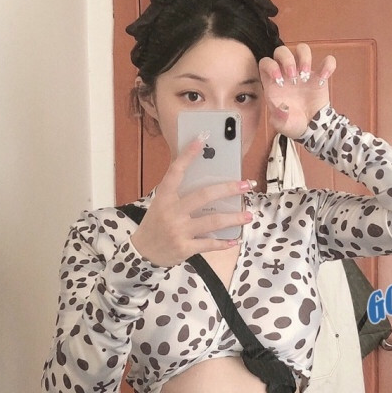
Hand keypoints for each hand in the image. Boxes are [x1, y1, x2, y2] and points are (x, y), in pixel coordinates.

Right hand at [130, 135, 254, 266]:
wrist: (142, 253)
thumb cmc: (156, 224)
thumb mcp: (162, 205)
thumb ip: (180, 194)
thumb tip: (211, 183)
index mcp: (164, 197)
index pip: (175, 171)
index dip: (188, 155)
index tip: (202, 139)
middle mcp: (171, 212)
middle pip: (204, 196)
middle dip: (228, 189)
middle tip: (246, 184)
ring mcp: (178, 230)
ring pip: (212, 221)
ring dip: (234, 218)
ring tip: (249, 215)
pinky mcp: (184, 248)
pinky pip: (209, 243)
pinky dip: (224, 242)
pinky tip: (235, 239)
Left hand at [259, 44, 335, 138]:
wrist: (310, 128)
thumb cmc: (292, 123)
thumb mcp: (281, 125)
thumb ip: (278, 118)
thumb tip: (282, 108)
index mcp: (273, 83)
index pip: (266, 63)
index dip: (270, 66)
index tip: (278, 79)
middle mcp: (286, 73)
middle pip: (282, 51)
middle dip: (287, 60)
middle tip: (293, 76)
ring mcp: (303, 72)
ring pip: (302, 49)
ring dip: (304, 58)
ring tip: (306, 76)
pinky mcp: (320, 76)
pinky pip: (327, 61)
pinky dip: (328, 64)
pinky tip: (325, 77)